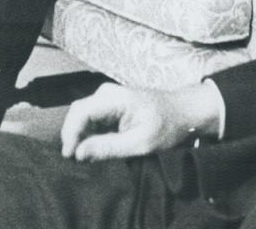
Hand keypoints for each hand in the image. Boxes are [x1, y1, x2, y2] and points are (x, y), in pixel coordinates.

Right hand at [59, 82, 221, 162]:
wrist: (185, 113)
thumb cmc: (168, 125)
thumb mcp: (140, 142)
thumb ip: (108, 147)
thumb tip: (79, 153)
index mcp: (114, 98)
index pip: (80, 112)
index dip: (70, 134)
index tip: (70, 157)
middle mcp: (106, 94)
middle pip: (78, 114)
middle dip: (72, 137)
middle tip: (74, 162)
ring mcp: (108, 99)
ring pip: (83, 118)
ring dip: (81, 138)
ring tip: (84, 159)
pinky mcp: (110, 108)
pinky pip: (93, 121)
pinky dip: (90, 136)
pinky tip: (94, 151)